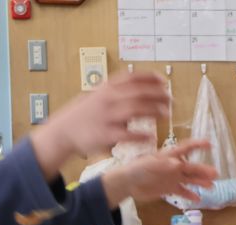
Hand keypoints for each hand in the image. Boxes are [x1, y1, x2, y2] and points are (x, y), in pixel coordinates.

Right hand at [29, 72, 169, 178]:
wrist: (64, 131)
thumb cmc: (87, 113)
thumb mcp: (100, 95)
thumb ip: (119, 91)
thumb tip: (145, 86)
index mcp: (107, 88)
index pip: (132, 77)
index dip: (150, 78)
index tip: (164, 82)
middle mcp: (107, 99)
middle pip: (138, 93)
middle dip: (158, 95)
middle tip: (171, 100)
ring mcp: (106, 116)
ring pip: (135, 110)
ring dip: (154, 111)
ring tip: (167, 114)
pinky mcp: (105, 134)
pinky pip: (126, 134)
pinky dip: (140, 135)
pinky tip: (151, 137)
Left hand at [101, 140, 217, 207]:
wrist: (126, 183)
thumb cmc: (137, 169)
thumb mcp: (150, 165)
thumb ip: (165, 165)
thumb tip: (180, 164)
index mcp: (169, 157)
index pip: (186, 148)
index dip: (197, 146)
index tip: (210, 144)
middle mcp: (173, 166)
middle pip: (191, 167)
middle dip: (203, 170)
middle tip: (216, 174)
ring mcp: (171, 178)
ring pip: (189, 179)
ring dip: (200, 182)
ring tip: (212, 186)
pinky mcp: (168, 189)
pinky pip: (181, 191)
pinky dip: (190, 195)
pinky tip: (198, 199)